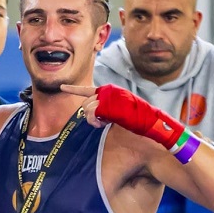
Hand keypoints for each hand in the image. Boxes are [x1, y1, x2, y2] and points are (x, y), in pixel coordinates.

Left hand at [61, 83, 182, 149]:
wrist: (150, 122)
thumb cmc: (139, 121)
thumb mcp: (120, 112)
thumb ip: (107, 110)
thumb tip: (95, 115)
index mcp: (111, 92)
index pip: (88, 90)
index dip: (74, 90)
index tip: (62, 88)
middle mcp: (108, 92)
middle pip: (85, 103)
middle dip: (88, 115)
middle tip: (100, 123)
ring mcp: (108, 98)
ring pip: (87, 108)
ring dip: (92, 119)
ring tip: (103, 124)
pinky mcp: (109, 105)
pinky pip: (93, 113)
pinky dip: (95, 121)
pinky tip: (104, 124)